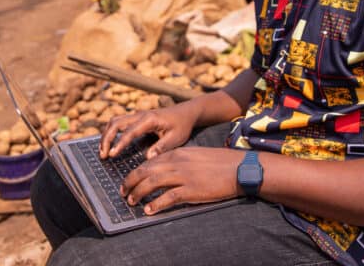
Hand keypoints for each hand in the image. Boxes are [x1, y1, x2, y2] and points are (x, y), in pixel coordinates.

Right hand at [99, 103, 198, 159]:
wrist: (186, 112)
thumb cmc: (182, 125)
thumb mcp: (176, 138)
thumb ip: (162, 147)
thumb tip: (148, 158)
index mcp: (149, 119)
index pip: (129, 132)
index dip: (119, 143)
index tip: (111, 154)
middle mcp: (140, 114)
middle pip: (116, 123)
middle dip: (106, 138)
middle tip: (103, 155)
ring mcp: (137, 114)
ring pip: (115, 121)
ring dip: (106, 134)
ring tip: (103, 151)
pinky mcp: (136, 117)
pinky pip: (119, 121)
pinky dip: (111, 131)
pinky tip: (109, 143)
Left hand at [121, 147, 244, 214]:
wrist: (239, 168)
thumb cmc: (220, 162)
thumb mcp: (196, 155)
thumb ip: (179, 161)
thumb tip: (165, 171)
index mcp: (178, 153)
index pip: (149, 161)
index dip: (136, 172)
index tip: (129, 180)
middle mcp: (177, 162)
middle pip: (146, 171)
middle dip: (131, 181)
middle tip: (123, 191)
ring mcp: (184, 176)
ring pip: (152, 183)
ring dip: (138, 192)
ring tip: (131, 201)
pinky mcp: (191, 190)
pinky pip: (168, 197)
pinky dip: (156, 204)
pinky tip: (149, 210)